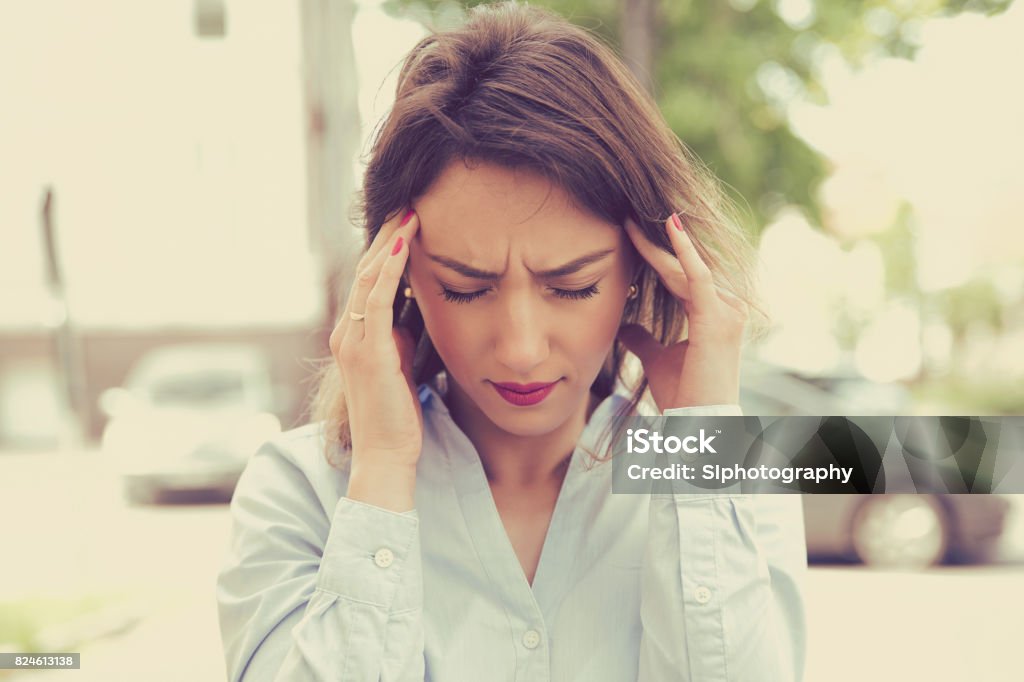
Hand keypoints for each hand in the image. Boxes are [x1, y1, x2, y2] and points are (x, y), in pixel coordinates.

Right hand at [329, 208, 422, 469]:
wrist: (386, 456)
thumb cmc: (399, 417)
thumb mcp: (402, 366)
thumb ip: (402, 337)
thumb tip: (416, 309)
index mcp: (355, 335)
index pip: (370, 280)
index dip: (387, 248)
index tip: (409, 220)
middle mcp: (346, 332)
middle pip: (366, 269)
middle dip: (387, 234)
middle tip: (409, 201)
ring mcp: (353, 340)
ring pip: (369, 276)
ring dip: (389, 241)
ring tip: (409, 210)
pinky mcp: (367, 351)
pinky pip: (376, 299)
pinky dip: (390, 268)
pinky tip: (405, 243)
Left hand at [618, 213, 747, 410]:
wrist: (699, 422)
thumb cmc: (684, 395)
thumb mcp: (657, 359)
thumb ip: (644, 340)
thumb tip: (625, 326)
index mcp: (713, 314)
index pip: (681, 276)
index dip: (656, 255)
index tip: (630, 233)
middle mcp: (726, 307)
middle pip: (684, 267)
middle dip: (656, 242)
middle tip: (627, 216)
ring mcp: (727, 310)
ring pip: (687, 268)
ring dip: (661, 243)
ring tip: (634, 219)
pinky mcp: (718, 317)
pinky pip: (699, 276)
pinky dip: (684, 252)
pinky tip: (669, 228)